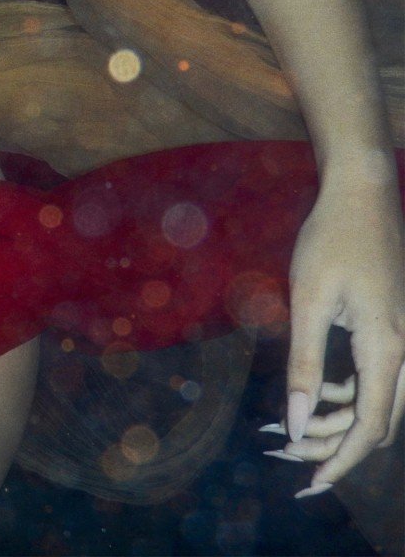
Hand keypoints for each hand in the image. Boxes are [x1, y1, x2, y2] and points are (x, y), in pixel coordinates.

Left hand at [283, 172, 404, 495]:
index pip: (370, 426)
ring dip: (337, 420)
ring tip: (289, 427)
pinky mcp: (394, 328)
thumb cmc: (330, 241)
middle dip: (332, 444)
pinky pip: (378, 378)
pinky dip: (346, 393)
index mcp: (388, 349)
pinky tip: (313, 390)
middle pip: (377, 421)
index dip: (341, 460)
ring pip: (379, 402)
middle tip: (284, 452)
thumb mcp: (308, 303)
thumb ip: (304, 365)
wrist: (362, 195)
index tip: (311, 483)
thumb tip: (296, 425)